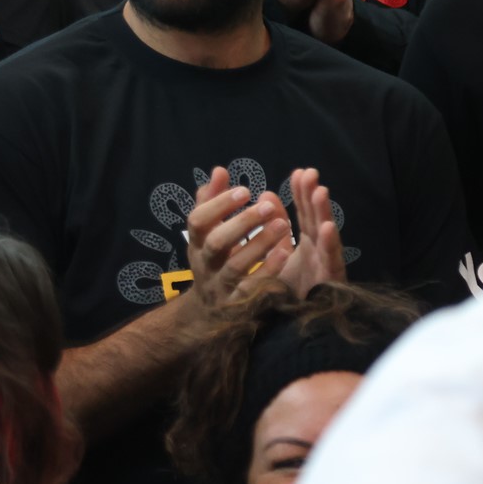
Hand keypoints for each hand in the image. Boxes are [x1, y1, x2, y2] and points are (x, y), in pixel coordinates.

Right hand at [184, 167, 292, 311]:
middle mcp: (204, 266)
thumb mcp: (208, 233)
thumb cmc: (215, 261)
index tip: (245, 190)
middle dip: (241, 223)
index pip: (197, 222)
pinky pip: (254, 288)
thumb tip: (219, 170)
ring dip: (259, 244)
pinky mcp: (239, 306)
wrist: (211, 314)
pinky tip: (287, 251)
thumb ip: (212, 201)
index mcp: (196, 244)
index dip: (218, 205)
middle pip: (216, 244)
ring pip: (237, 266)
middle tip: (267, 205)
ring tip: (282, 224)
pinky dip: (270, 269)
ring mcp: (221, 287)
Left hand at [272, 168, 346, 293]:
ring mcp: (326, 266)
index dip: (302, 193)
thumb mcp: (277, 252)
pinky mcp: (330, 283)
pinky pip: (329, 261)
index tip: (299, 172)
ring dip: (323, 212)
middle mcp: (319, 252)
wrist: (292, 330)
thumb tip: (266, 194)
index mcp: (307, 244)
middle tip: (310, 173)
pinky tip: (325, 227)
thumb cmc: (288, 289)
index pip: (304, 214)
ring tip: (320, 191)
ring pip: (325, 236)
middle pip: (316, 219)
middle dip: (313, 196)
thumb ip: (274, 224)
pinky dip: (328, 243)